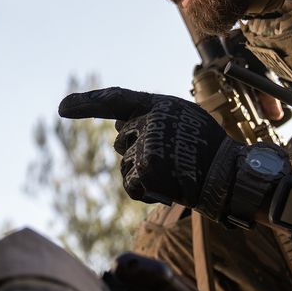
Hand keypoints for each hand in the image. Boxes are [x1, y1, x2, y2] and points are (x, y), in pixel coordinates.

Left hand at [58, 86, 240, 211]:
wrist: (228, 176)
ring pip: (126, 164)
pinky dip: (146, 191)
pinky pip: (132, 184)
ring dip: (143, 173)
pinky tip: (168, 187)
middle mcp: (148, 121)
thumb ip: (150, 116)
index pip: (116, 99)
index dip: (87, 102)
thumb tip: (117, 124)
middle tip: (173, 157)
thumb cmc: (207, 147)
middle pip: (122, 140)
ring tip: (174, 172)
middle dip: (138, 151)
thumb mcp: (181, 119)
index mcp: (157, 104)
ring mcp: (146, 145)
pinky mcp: (145, 169)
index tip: (63, 108)